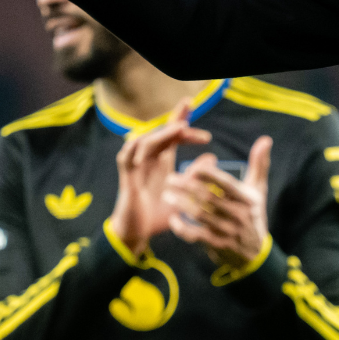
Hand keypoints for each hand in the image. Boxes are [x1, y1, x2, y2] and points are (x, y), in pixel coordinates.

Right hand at [109, 100, 211, 257]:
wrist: (139, 234)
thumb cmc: (160, 216)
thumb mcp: (185, 195)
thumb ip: (196, 176)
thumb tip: (212, 157)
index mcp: (163, 163)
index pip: (172, 136)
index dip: (180, 119)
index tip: (192, 105)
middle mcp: (149, 161)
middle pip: (161, 134)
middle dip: (176, 122)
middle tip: (192, 114)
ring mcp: (136, 167)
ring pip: (145, 141)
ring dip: (162, 133)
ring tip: (180, 129)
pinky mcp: (126, 178)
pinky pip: (126, 157)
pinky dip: (134, 149)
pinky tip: (146, 141)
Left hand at [166, 135, 271, 271]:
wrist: (255, 254)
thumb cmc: (253, 214)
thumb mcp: (258, 190)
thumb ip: (259, 164)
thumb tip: (266, 139)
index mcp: (247, 199)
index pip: (227, 184)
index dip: (209, 175)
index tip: (193, 167)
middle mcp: (238, 215)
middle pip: (209, 198)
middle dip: (187, 187)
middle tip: (170, 178)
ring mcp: (227, 231)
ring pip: (200, 216)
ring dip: (180, 204)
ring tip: (166, 195)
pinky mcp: (217, 245)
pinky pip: (196, 235)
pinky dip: (182, 228)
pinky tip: (172, 218)